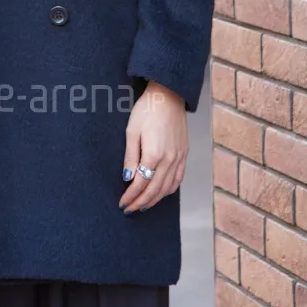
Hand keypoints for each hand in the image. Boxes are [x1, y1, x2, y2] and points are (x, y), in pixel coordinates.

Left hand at [118, 80, 187, 212]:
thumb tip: (127, 178)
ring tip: (143, 205)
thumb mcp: (132, 131)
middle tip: (129, 209)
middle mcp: (169, 160)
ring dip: (155, 200)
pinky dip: (169, 190)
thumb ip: (130, 157)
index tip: (122, 203)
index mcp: (154, 154)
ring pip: (167, 188)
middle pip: (154, 190)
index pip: (140, 184)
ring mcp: (179, 158)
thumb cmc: (147, 110)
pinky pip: (178, 179)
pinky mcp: (184, 154)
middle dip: (141, 202)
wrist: (168, 96)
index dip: (130, 196)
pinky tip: (161, 192)